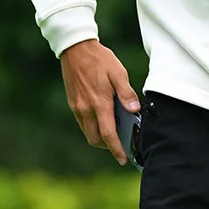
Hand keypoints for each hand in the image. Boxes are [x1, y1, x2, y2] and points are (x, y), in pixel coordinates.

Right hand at [60, 39, 137, 165]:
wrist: (75, 49)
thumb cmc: (100, 60)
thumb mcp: (118, 73)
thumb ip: (126, 93)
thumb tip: (135, 111)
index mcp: (99, 103)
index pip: (108, 134)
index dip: (116, 149)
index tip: (123, 159)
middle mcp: (85, 109)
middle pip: (95, 139)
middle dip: (108, 146)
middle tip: (122, 145)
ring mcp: (77, 107)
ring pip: (88, 132)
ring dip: (100, 137)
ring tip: (116, 131)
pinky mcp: (73, 103)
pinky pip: (83, 123)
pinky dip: (93, 127)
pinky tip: (105, 118)